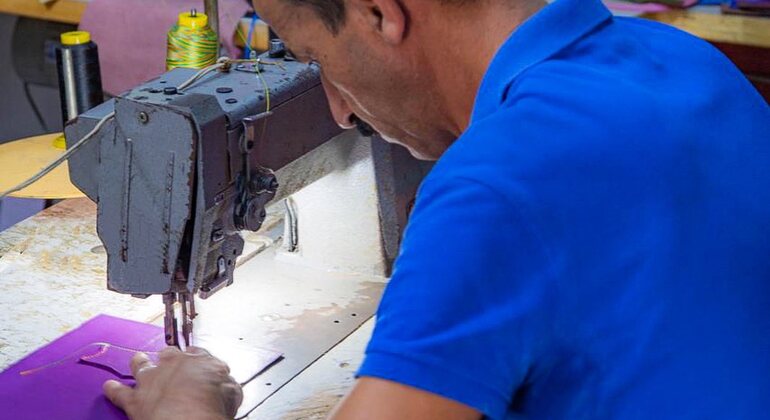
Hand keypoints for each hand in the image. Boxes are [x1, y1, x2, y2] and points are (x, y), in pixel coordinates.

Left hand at [103, 347, 242, 419]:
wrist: (188, 419)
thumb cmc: (211, 405)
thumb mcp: (232, 391)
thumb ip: (226, 383)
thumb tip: (226, 383)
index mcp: (199, 361)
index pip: (198, 353)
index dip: (197, 357)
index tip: (197, 360)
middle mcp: (173, 365)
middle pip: (168, 354)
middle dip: (168, 355)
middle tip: (168, 357)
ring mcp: (152, 381)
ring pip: (141, 365)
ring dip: (139, 363)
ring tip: (138, 359)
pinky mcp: (135, 400)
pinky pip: (120, 393)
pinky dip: (113, 390)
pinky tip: (108, 387)